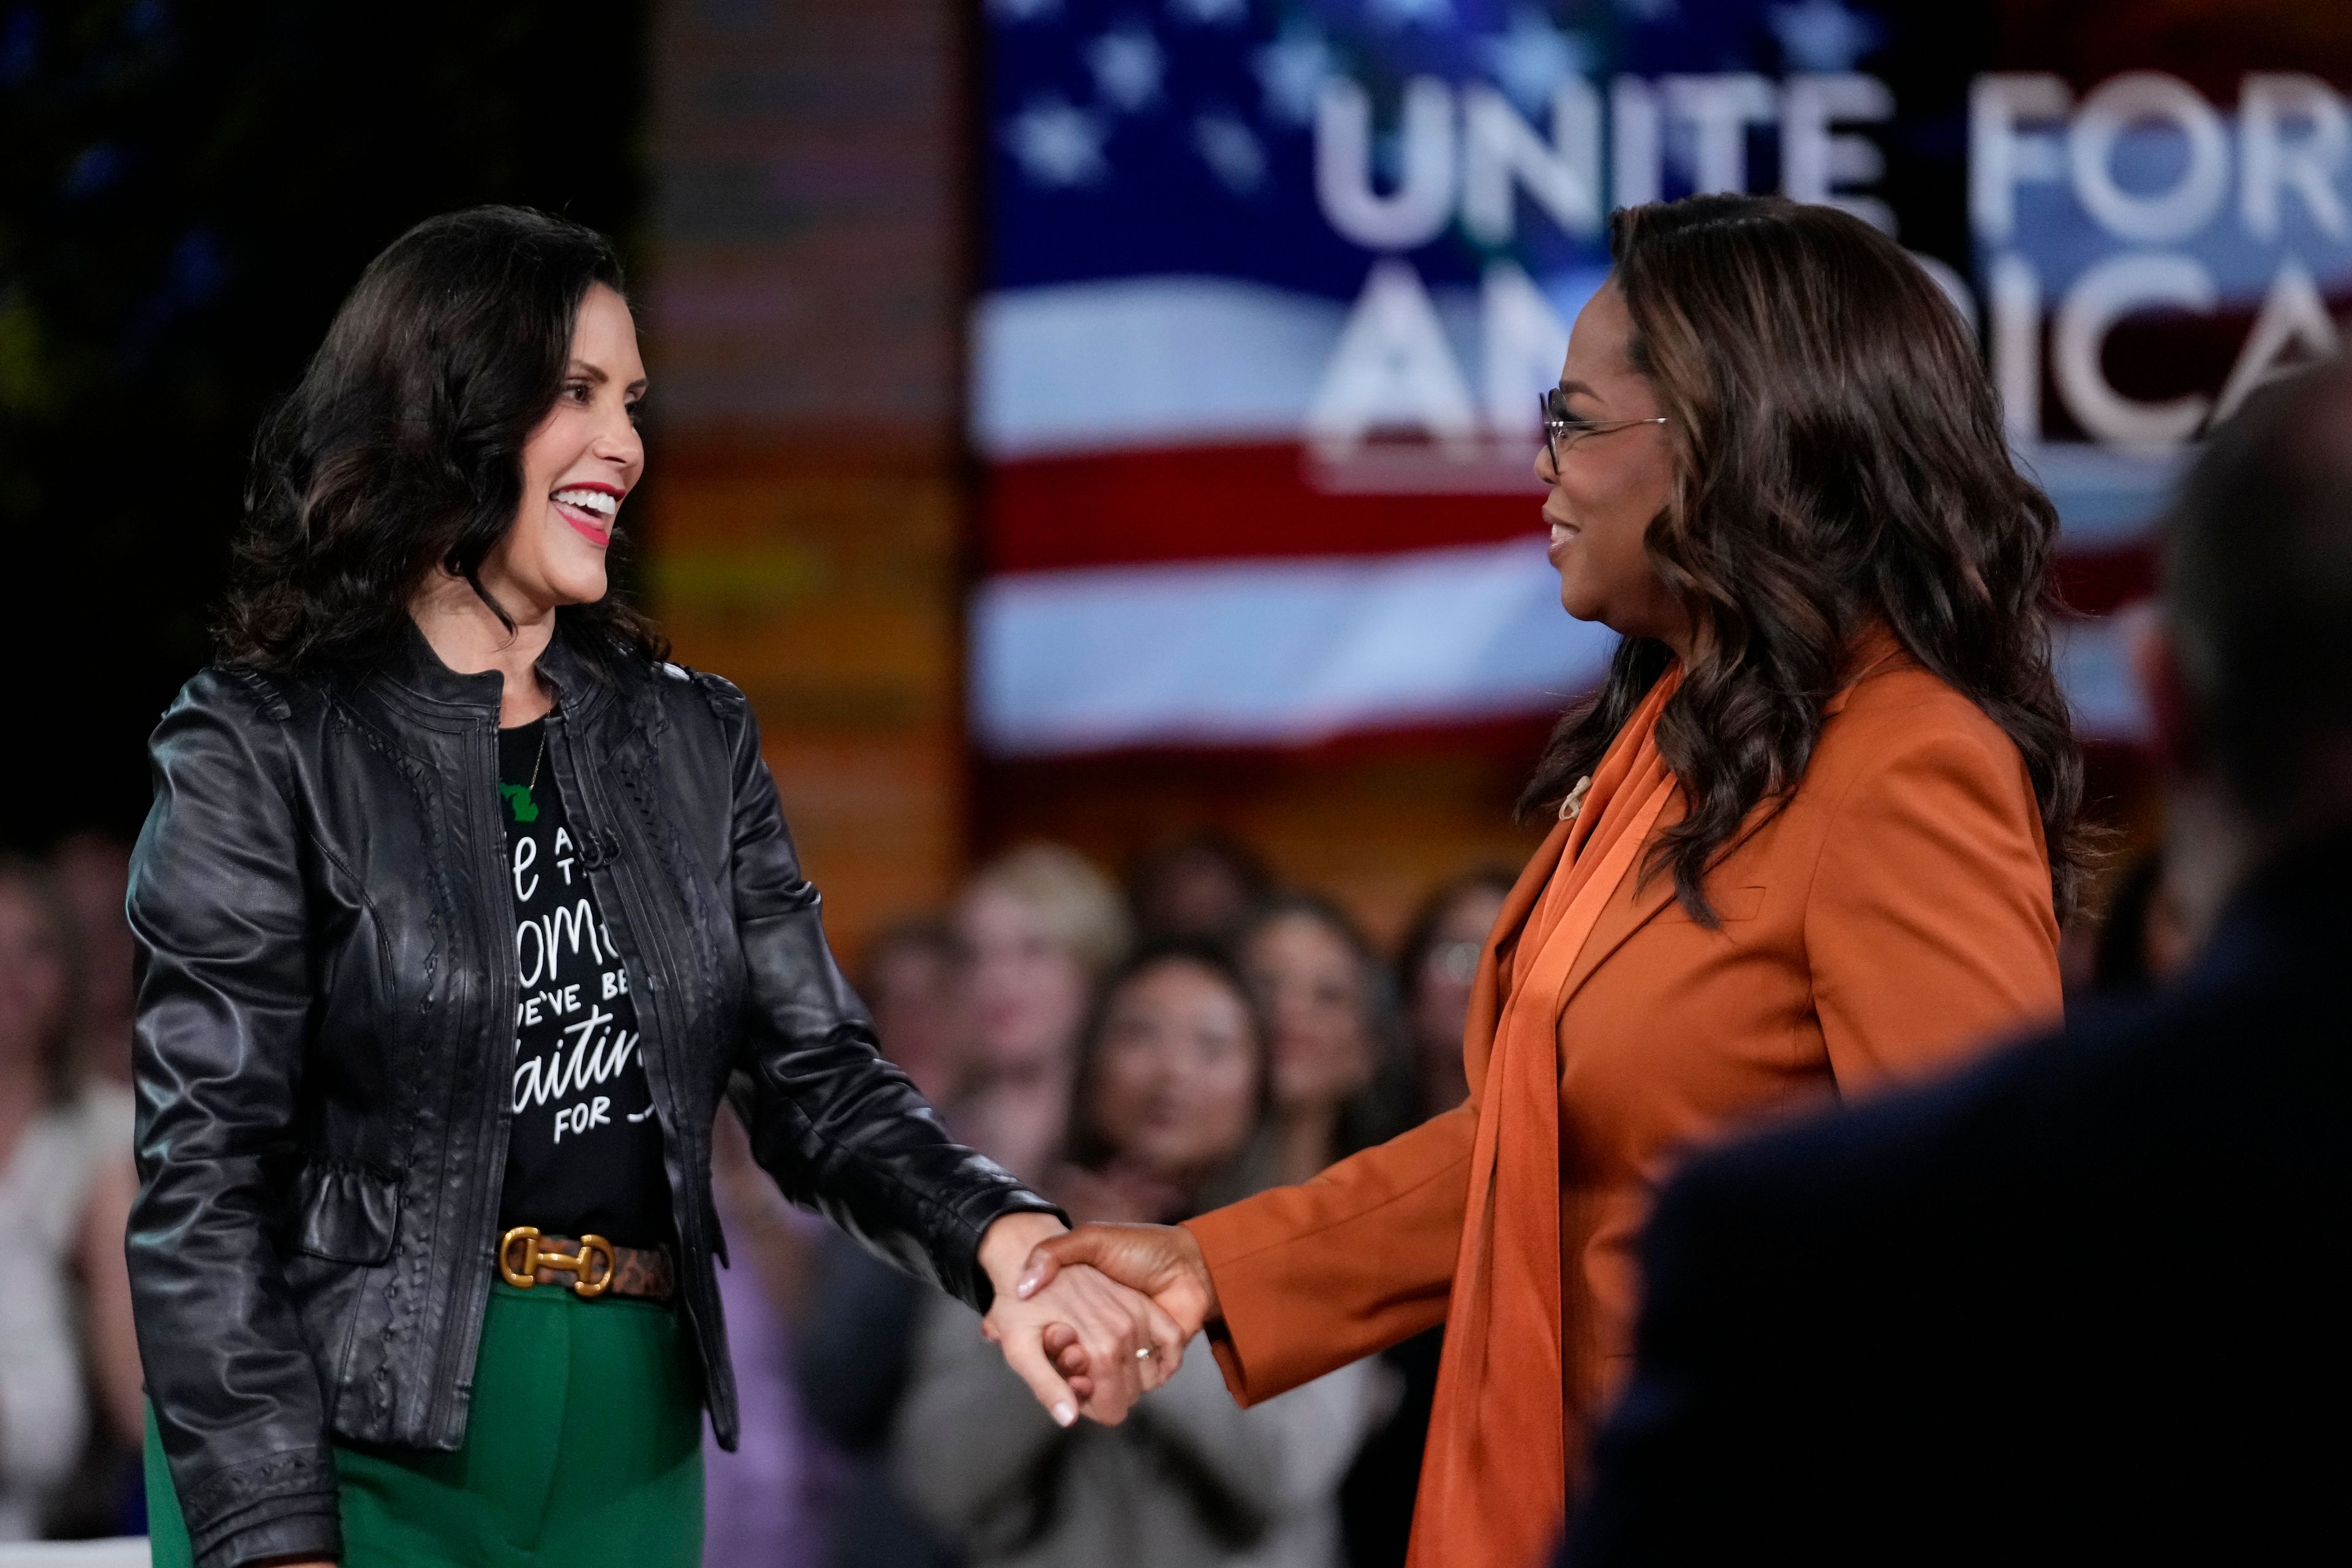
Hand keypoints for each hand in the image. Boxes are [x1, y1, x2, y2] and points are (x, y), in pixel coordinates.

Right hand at [977, 1213, 1185, 1426]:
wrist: (1183, 1254)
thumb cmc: (1135, 1245)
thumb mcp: (1089, 1240)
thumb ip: (1052, 1253)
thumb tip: (1022, 1285)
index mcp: (1082, 1319)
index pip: (1059, 1350)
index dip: (1054, 1352)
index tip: (1055, 1337)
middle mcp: (1105, 1340)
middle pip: (1087, 1377)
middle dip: (1080, 1372)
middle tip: (1076, 1349)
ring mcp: (1134, 1351)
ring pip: (1118, 1385)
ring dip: (1113, 1379)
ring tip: (1104, 1354)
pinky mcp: (1161, 1356)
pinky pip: (1152, 1379)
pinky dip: (1149, 1376)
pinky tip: (1141, 1359)